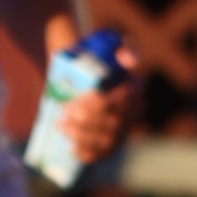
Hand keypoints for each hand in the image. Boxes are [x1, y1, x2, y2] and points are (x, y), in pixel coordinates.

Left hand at [54, 50, 141, 165]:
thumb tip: (128, 58)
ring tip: (62, 127)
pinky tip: (73, 150)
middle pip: (113, 122)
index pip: (122, 99)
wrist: (78, 70)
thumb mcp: (105, 42)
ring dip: (83, 137)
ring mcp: (124, 127)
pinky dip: (89, 154)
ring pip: (108, 140)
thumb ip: (120, 45)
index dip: (98, 104)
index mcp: (135, 86)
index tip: (74, 101)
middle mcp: (134, 109)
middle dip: (87, 122)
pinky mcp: (112, 141)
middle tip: (63, 114)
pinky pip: (105, 153)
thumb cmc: (92, 54)